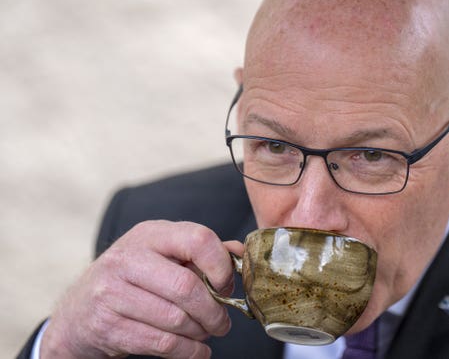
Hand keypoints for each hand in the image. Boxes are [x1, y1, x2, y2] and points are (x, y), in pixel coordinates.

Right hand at [40, 220, 242, 357]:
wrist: (76, 314)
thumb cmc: (132, 280)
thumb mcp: (162, 256)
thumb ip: (201, 252)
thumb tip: (240, 253)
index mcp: (150, 234)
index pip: (197, 239)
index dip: (221, 265)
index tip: (226, 285)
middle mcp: (127, 258)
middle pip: (187, 286)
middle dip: (214, 310)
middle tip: (223, 322)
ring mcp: (111, 292)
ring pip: (175, 319)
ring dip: (200, 333)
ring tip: (206, 334)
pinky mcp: (106, 326)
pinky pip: (160, 343)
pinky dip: (187, 352)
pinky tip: (195, 352)